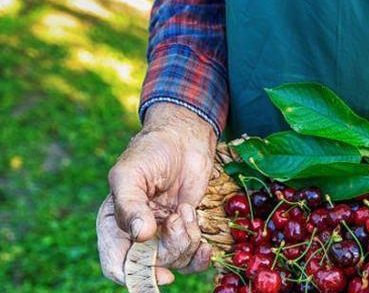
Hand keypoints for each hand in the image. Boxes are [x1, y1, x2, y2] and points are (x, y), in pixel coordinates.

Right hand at [96, 103, 216, 284]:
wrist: (183, 139)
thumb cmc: (150, 152)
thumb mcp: (130, 174)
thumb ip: (130, 205)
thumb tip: (140, 236)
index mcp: (115, 223)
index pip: (116, 264)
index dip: (135, 276)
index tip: (161, 274)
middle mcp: (137, 234)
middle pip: (151, 265)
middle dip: (169, 247)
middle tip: (177, 219)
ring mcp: (163, 233)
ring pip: (175, 260)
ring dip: (187, 239)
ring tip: (187, 211)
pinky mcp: (185, 229)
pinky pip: (193, 257)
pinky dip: (201, 255)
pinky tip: (206, 244)